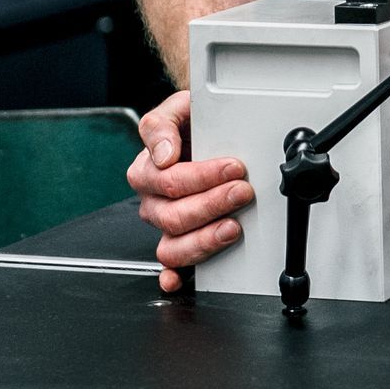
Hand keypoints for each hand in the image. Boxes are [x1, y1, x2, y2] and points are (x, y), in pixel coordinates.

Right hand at [126, 89, 254, 293]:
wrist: (205, 128)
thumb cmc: (192, 121)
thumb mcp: (178, 108)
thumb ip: (162, 125)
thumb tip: (163, 152)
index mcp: (147, 169)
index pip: (169, 181)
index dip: (203, 176)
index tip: (234, 167)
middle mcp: (152, 201)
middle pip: (174, 215)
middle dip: (213, 204)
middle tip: (243, 191)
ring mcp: (165, 223)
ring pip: (172, 245)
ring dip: (205, 238)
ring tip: (234, 226)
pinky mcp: (179, 240)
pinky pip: (168, 265)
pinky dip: (171, 276)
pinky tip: (179, 280)